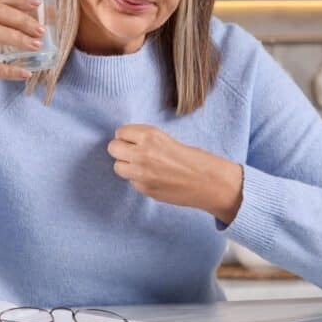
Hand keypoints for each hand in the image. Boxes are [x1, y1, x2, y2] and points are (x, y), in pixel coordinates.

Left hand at [107, 125, 243, 224]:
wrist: (209, 182)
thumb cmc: (194, 158)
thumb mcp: (167, 139)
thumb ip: (146, 141)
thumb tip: (126, 143)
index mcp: (149, 136)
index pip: (120, 132)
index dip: (127, 136)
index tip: (134, 139)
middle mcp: (142, 153)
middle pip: (113, 148)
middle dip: (121, 149)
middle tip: (133, 152)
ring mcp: (141, 174)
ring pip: (117, 167)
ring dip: (126, 165)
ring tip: (141, 166)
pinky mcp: (144, 189)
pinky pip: (131, 181)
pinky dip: (138, 179)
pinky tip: (154, 178)